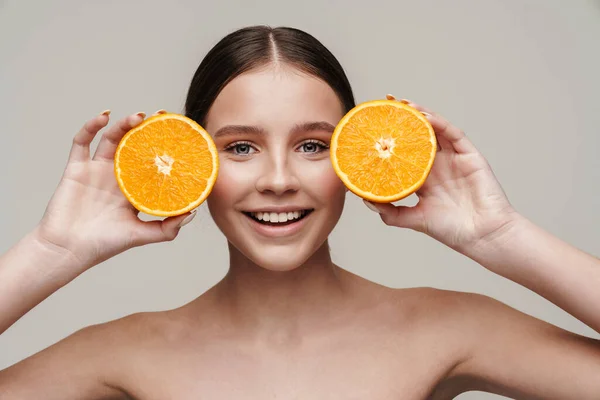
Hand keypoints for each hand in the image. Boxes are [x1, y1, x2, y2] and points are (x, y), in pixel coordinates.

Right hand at [33, 110, 195, 271]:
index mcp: (134, 188)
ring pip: (111, 138)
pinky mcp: (76, 168)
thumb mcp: (142, 235)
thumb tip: (193, 212)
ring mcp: (96, 170)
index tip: (178, 133)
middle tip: (161, 115)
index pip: (152, 161)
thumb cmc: (104, 245)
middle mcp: (117, 176)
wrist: (68, 250)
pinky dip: (91, 126)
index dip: (163, 146)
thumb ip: (167, 228)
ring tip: (137, 117)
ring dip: (123, 124)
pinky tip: (104, 116)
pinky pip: (82, 142)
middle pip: (133, 144)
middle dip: (146, 128)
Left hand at [365, 97, 520, 253]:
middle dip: (403, 120)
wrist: (482, 236)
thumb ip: (391, 212)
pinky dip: (439, 123)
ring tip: (402, 104)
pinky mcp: (469, 156)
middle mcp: (438, 166)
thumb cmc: (452, 230)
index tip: (372, 128)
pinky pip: (453, 134)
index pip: (404, 153)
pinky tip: (424, 116)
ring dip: (420, 115)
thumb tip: (366, 200)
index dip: (391, 140)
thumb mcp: (414, 220)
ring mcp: (454, 159)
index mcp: (424, 179)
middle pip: (418, 136)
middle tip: (386, 105)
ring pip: (435, 130)